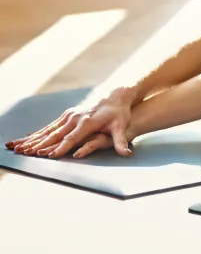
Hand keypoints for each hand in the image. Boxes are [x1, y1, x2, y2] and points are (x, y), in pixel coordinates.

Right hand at [5, 90, 134, 158]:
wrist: (115, 97)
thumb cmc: (119, 114)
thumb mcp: (122, 127)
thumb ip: (121, 141)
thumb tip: (126, 153)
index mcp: (87, 122)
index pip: (71, 138)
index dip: (60, 148)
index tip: (48, 156)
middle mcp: (75, 118)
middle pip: (55, 134)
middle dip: (40, 145)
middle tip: (26, 153)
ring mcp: (70, 115)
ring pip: (49, 130)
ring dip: (35, 139)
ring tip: (21, 148)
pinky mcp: (67, 115)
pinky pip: (51, 126)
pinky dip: (39, 133)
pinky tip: (29, 139)